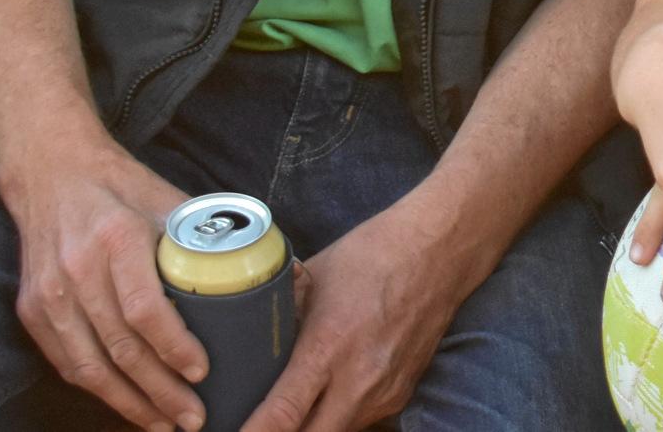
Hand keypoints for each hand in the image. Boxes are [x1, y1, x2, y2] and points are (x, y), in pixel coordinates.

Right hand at [3, 145, 203, 431]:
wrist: (53, 173)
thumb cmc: (126, 189)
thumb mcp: (175, 202)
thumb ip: (223, 236)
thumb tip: (290, 271)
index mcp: (118, 238)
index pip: (144, 309)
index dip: (173, 347)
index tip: (202, 373)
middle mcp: (78, 270)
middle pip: (120, 347)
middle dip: (159, 391)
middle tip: (193, 418)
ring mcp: (49, 294)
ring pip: (89, 365)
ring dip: (128, 403)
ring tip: (164, 425)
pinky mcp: (31, 311)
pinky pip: (66, 362)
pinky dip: (99, 389)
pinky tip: (127, 404)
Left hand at [233, 196, 472, 431]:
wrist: (442, 249)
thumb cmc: (374, 254)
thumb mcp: (313, 280)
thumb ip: (279, 318)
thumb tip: (244, 340)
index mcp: (329, 346)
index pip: (280, 417)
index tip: (221, 430)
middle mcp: (359, 380)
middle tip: (254, 423)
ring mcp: (384, 392)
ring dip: (309, 426)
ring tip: (287, 410)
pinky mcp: (402, 393)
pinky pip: (359, 422)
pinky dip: (335, 417)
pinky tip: (324, 399)